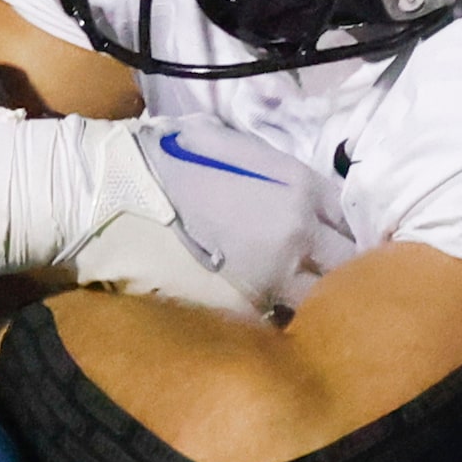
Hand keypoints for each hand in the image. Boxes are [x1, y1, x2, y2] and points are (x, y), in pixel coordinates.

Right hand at [130, 115, 355, 315]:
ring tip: (292, 292)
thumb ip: (272, 166)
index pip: (348, 216)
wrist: (113, 195)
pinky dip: (273, 313)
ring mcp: (273, 276)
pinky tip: (260, 306)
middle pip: (344, 261)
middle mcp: (299, 234)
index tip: (332, 234)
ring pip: (317, 297)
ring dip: (309, 294)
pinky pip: (275, 318)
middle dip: (336, 264)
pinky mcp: (242, 309)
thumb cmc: (165, 158)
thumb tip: (289, 181)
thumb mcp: (230, 143)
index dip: (341, 226)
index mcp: (300, 188)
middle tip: (319, 268)